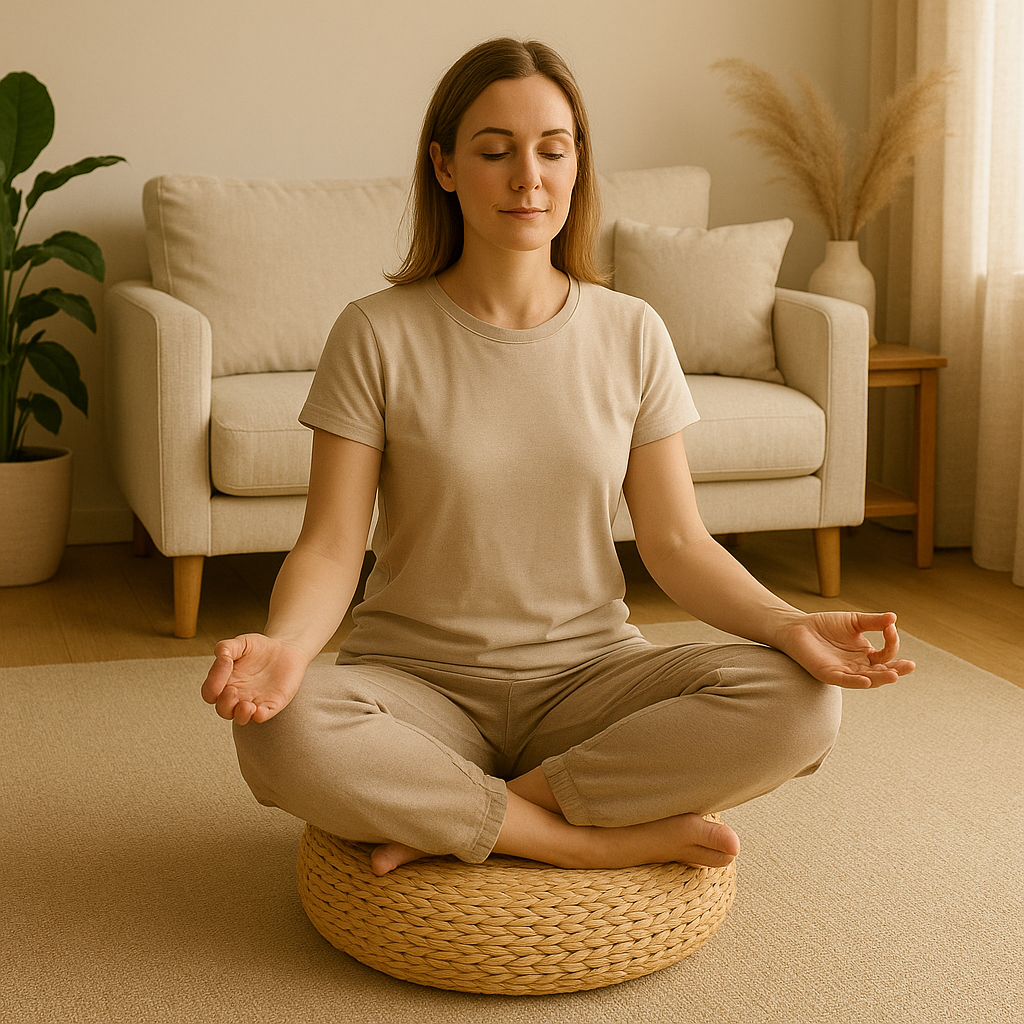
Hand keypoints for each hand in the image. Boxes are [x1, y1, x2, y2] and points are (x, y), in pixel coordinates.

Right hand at [200, 633, 307, 724]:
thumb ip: (226, 647)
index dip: (213, 682)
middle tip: (233, 691)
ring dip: (241, 715)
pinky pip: (262, 716)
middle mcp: (237, 695)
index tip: (225, 662)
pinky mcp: (271, 704)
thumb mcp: (241, 643)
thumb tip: (220, 655)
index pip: (210, 692)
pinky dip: (259, 716)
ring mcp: (254, 701)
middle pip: (223, 710)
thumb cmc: (260, 649)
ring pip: (241, 718)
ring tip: (246, 705)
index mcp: (225, 682)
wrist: (285, 650)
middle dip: (225, 704)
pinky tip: (259, 710)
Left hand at [776, 611, 915, 688]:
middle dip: (896, 670)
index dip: (892, 642)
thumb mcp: (854, 621)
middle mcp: (858, 666)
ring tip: (894, 675)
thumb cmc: (826, 625)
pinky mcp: (829, 674)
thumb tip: (894, 617)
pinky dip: (856, 682)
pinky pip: (845, 681)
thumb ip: (873, 621)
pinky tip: (866, 680)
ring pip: (867, 679)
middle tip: (910, 666)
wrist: (798, 627)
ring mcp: (844, 672)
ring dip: (880, 678)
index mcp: (866, 654)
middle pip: (881, 672)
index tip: (890, 628)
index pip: (886, 654)